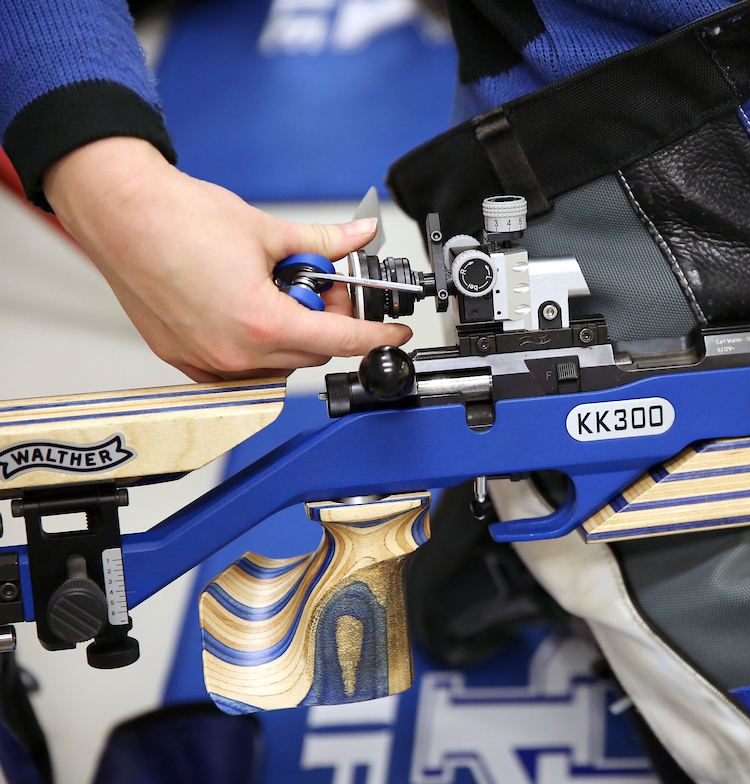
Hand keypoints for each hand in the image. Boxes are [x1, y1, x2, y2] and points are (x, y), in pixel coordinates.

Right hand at [43, 137, 409, 381]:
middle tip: (323, 285)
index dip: (376, 337)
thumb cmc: (177, 218)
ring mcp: (205, 360)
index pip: (340, 340)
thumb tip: (358, 235)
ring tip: (280, 291)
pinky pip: (238, 369)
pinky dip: (257, 347)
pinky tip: (251, 310)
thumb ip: (323, 241)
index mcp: (261, 323)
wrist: (118, 211)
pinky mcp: (182, 358)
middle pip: (311, 353)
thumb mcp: (268, 229)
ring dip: (292, 335)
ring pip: (277, 365)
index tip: (394, 334)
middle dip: (328, 321)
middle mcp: (233, 352)